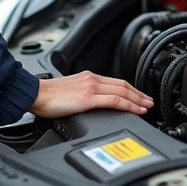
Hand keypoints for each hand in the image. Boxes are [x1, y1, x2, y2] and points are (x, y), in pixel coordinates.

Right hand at [29, 71, 153, 117]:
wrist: (36, 94)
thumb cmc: (48, 96)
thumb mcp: (71, 91)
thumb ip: (83, 94)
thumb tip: (91, 103)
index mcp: (88, 77)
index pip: (115, 82)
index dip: (131, 89)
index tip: (140, 96)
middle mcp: (92, 79)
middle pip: (123, 85)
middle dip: (139, 94)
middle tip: (150, 101)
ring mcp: (91, 88)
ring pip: (122, 91)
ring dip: (138, 99)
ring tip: (147, 106)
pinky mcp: (88, 98)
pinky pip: (114, 101)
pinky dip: (129, 104)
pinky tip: (136, 109)